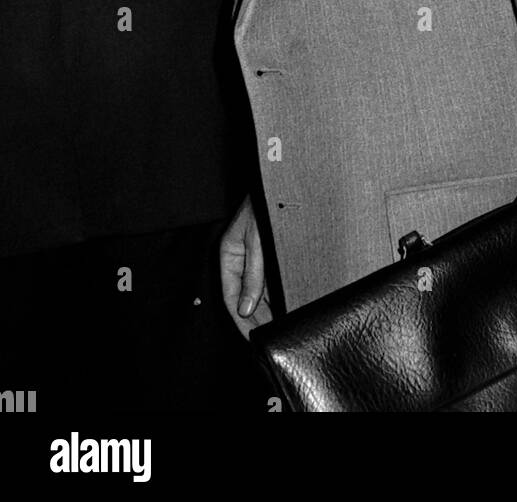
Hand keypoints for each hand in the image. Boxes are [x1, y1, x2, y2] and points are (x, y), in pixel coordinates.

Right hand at [220, 196, 272, 338]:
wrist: (283, 182)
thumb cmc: (266, 202)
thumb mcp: (258, 239)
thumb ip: (253, 273)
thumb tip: (246, 308)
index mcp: (229, 254)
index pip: (231, 296)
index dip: (241, 319)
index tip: (252, 337)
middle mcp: (240, 258)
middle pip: (245, 296)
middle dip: (255, 318)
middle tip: (268, 337)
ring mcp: (254, 256)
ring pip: (258, 290)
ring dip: (267, 308)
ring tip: (278, 327)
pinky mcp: (269, 253)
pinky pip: (268, 280)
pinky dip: (275, 294)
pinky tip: (284, 305)